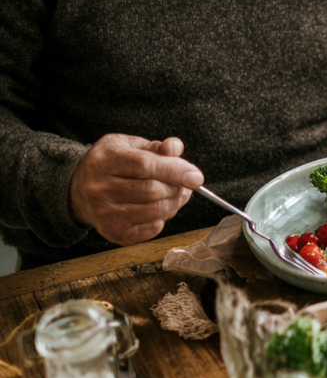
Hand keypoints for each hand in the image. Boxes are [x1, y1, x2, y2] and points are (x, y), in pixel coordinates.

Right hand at [69, 134, 203, 244]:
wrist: (78, 189)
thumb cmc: (111, 164)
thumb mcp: (130, 146)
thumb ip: (156, 147)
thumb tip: (175, 147)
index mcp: (105, 160)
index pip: (144, 165)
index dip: (174, 170)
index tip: (196, 177)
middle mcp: (99, 188)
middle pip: (153, 190)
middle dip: (177, 188)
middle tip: (186, 184)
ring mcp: (104, 213)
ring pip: (156, 211)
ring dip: (174, 203)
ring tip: (174, 194)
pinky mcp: (113, 232)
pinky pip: (152, 228)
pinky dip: (163, 218)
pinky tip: (158, 207)